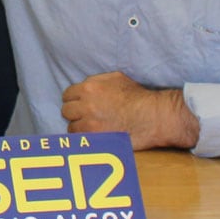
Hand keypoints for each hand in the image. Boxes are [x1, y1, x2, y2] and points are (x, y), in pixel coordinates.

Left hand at [61, 71, 198, 149]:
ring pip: (72, 128)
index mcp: (89, 88)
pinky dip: (86, 139)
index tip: (79, 104)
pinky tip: (94, 136)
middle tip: (84, 116)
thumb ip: (96, 81)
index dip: (74, 99)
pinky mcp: (97, 139)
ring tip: (91, 128)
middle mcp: (86, 105)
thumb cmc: (138, 96)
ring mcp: (91, 124)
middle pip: (66, 111)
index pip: (67, 95)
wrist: (153, 116)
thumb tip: (85, 86)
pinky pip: (81, 140)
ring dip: (79, 128)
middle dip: (75, 113)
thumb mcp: (116, 78)